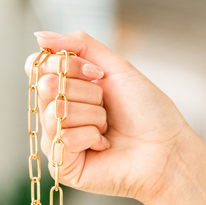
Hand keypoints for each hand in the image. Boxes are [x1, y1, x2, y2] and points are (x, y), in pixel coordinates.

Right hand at [25, 31, 195, 204]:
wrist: (167, 147)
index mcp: (64, 93)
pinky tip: (103, 145)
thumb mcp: (114, 68)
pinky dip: (91, 136)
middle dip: (87, 91)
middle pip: (46, 86)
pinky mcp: (61, 167)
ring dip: (93, 115)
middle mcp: (55, 117)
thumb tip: (39, 37)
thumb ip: (79, 46)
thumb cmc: (146, 112)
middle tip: (106, 104)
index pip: (38, 68)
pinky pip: (64, 138)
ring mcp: (56, 142)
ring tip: (107, 128)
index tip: (96, 74)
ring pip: (56, 112)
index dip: (63, 64)